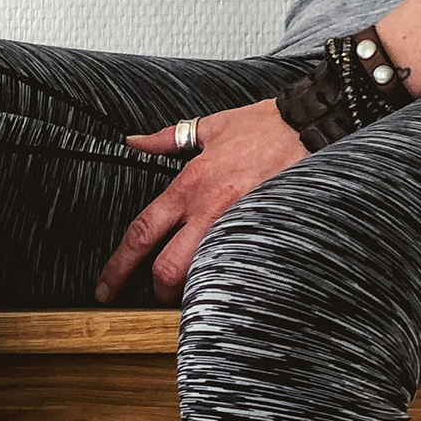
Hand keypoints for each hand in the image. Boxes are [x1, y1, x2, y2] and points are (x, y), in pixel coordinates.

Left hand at [94, 98, 310, 306]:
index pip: (141, 234)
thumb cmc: (267, 126)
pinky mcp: (267, 235)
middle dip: (158, 291)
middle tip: (157, 296)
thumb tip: (134, 141)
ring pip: (204, 277)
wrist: (316, 125)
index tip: (105, 288)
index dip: (118, 267)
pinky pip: (241, 270)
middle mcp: (209, 211)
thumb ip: (166, 140)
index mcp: (188, 186)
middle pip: (168, 270)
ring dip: (195, 291)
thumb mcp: (211, 127)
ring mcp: (239, 226)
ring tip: (194, 292)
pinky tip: (229, 284)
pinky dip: (230, 281)